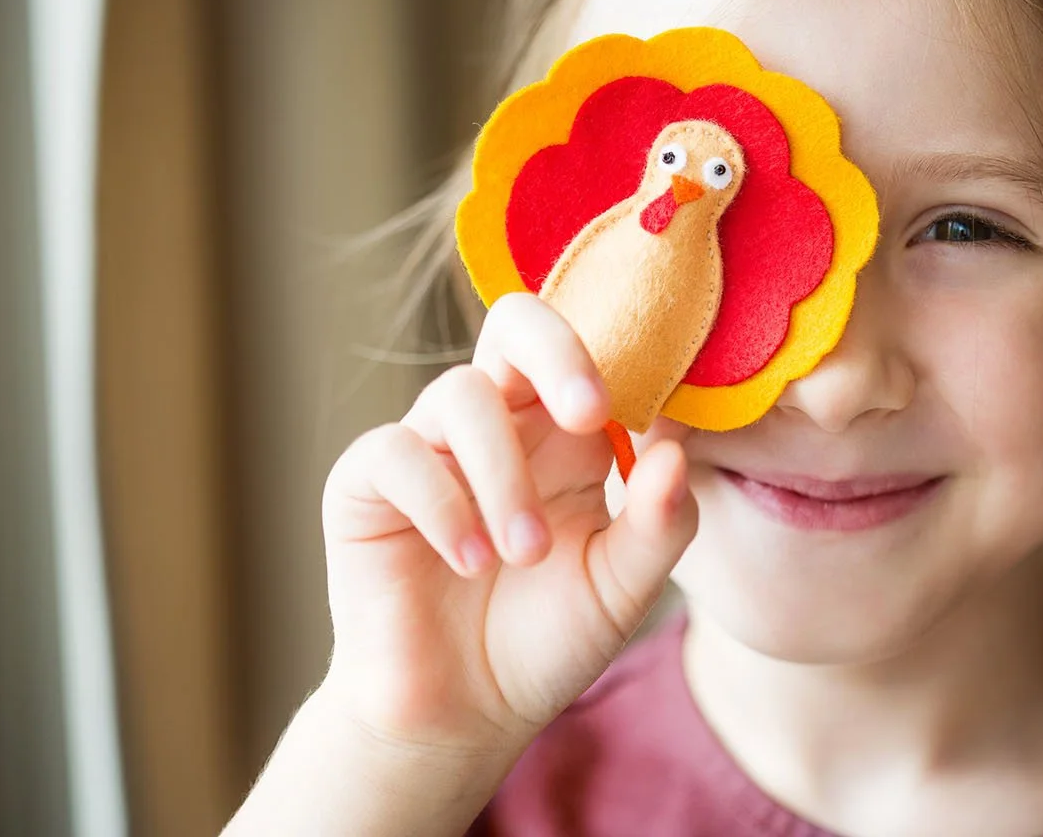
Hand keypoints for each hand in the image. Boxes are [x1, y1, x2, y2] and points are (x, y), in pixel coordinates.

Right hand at [317, 292, 697, 758]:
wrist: (462, 718)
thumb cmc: (546, 641)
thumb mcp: (621, 590)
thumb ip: (659, 524)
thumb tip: (677, 452)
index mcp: (565, 435)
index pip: (589, 351)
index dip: (619, 356)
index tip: (645, 409)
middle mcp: (499, 425)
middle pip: (516, 324)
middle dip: (557, 353)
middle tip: (589, 414)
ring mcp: (430, 447)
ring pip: (462, 394)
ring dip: (502, 473)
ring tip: (524, 552)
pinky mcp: (366, 484)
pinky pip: (397, 452)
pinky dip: (442, 503)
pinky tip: (470, 561)